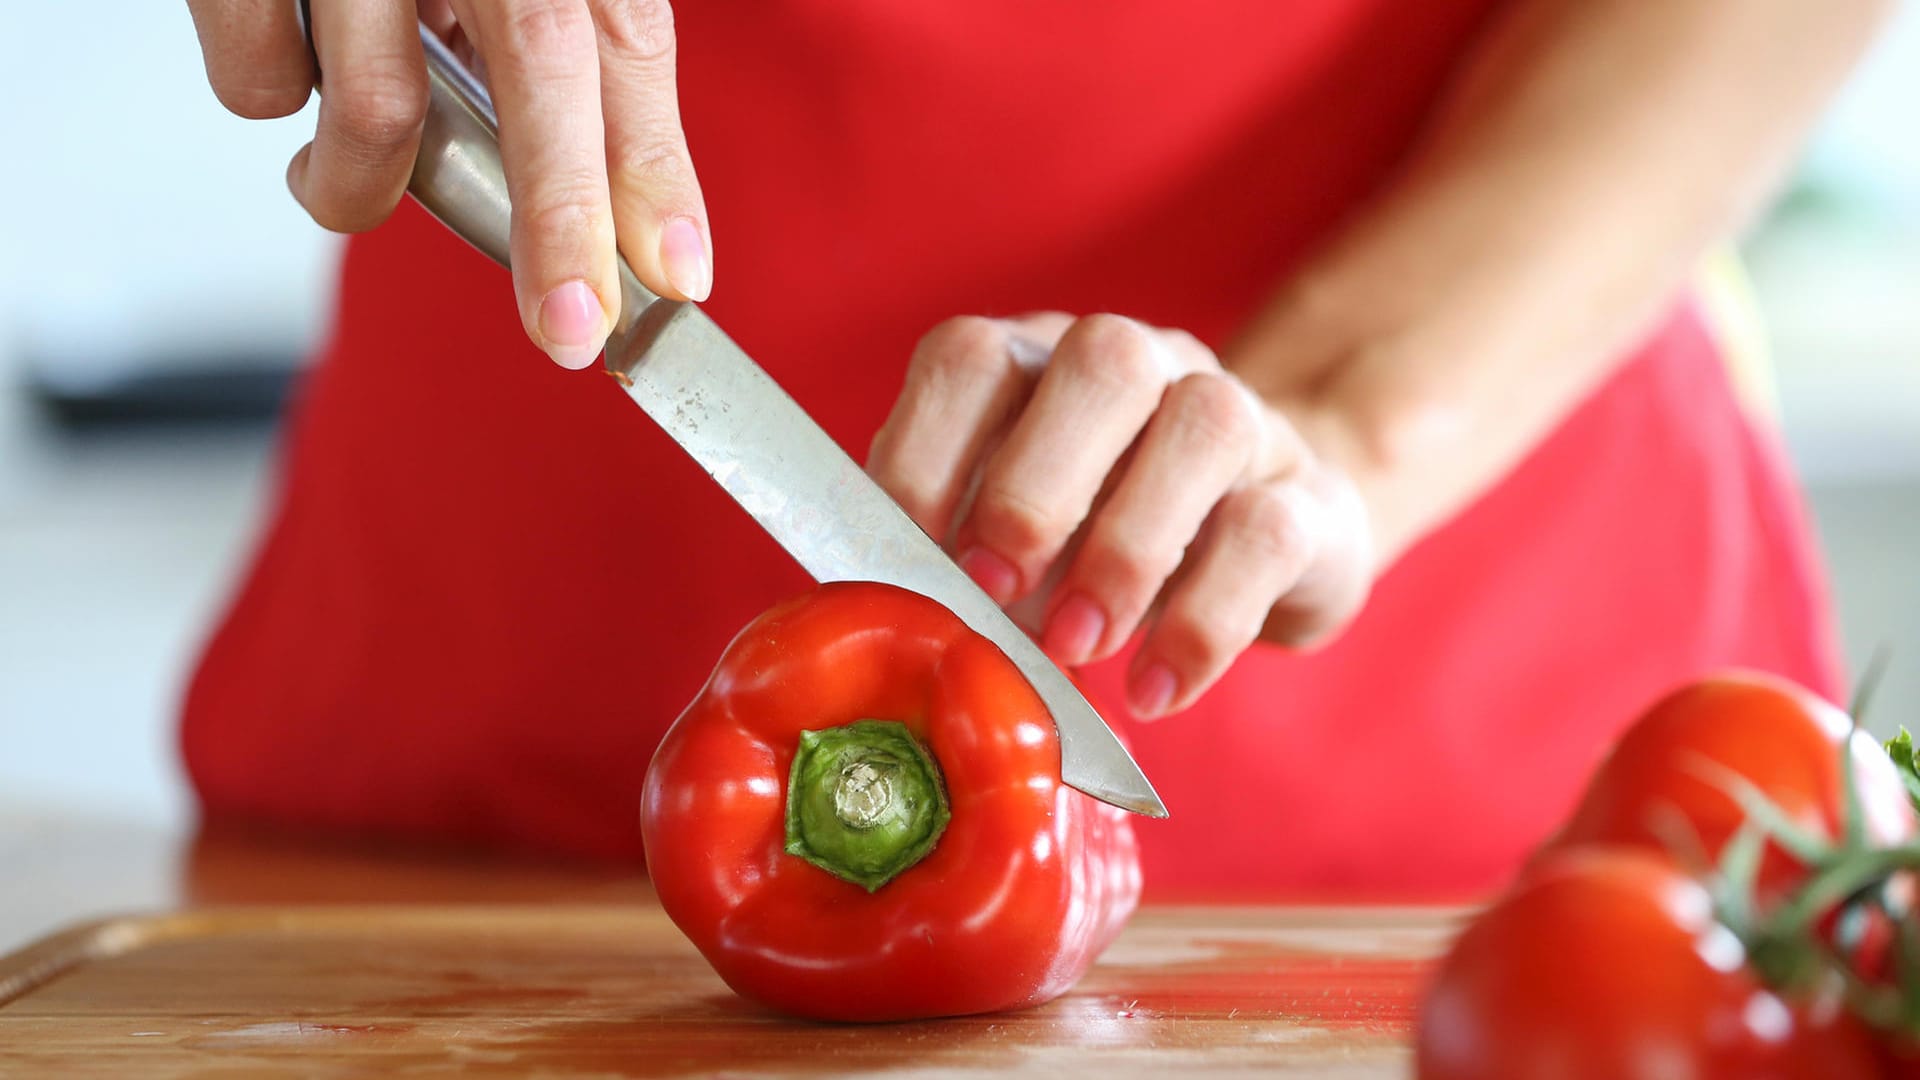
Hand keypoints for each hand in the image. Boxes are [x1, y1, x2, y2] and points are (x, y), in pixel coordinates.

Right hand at [184, 0, 709, 368]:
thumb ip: (574, 79)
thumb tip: (637, 244)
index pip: (629, 44)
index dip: (655, 172)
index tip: (678, 277)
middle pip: (541, 65)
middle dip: (559, 220)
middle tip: (570, 329)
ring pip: (379, 107)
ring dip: (365, 188)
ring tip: (345, 180)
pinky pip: (259, 81)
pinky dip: (269, 98)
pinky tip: (289, 59)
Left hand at [868, 314, 1373, 718]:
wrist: (1262, 544)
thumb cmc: (1095, 547)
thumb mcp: (1011, 544)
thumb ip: (949, 556)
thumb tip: (888, 616)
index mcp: (1042, 364)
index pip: (974, 356)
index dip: (927, 452)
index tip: (908, 555)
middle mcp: (1147, 365)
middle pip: (1104, 359)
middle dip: (1034, 486)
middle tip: (995, 593)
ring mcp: (1243, 419)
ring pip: (1206, 423)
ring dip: (1125, 548)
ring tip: (1075, 647)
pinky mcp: (1310, 500)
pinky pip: (1268, 534)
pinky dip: (1202, 624)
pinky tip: (1152, 690)